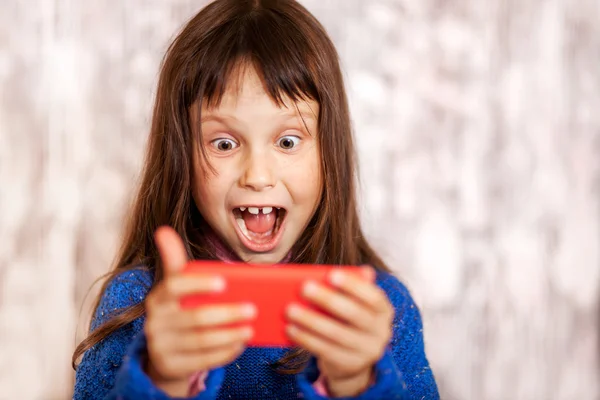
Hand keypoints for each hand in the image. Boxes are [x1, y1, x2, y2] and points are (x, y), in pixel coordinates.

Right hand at [144, 226, 256, 396]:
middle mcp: (155, 322)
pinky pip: (202, 361)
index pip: (174, 286)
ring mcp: (161, 347)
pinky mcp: (170, 367)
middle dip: (226, 313)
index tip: (223, 283)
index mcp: (158, 298)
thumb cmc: (177, 312)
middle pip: (195, 317)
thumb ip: (174, 262)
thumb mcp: (174, 289)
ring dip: (229, 335)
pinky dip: (224, 353)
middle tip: (252, 309)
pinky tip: (240, 344)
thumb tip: (163, 229)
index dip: (198, 284)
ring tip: (251, 328)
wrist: (164, 355)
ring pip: (200, 341)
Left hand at [285, 267, 392, 396]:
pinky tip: (290, 329)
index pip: (373, 296)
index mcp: (383, 310)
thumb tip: (328, 271)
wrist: (354, 360)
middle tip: (304, 287)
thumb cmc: (348, 320)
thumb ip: (346, 289)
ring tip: (289, 309)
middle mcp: (380, 332)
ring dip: (311, 321)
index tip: (331, 274)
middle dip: (328, 299)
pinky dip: (306, 338)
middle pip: (354, 314)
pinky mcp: (349, 365)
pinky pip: (325, 351)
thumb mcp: (354, 304)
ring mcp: (367, 351)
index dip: (353, 285)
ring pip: (337, 334)